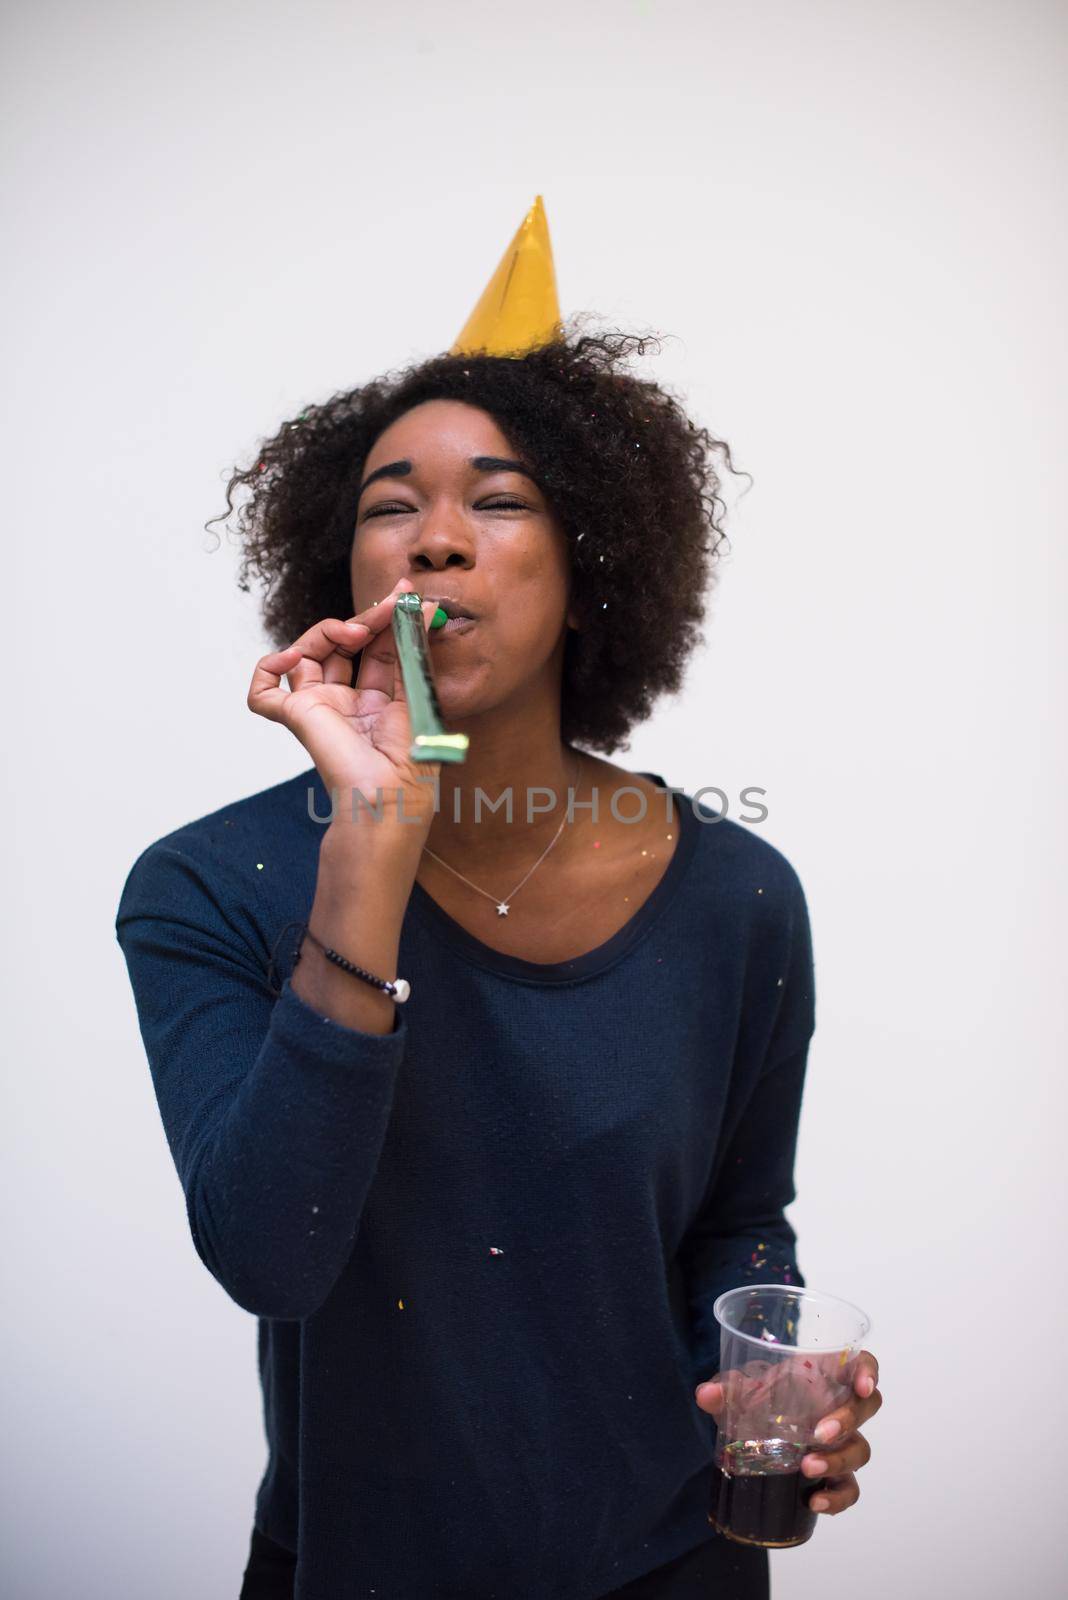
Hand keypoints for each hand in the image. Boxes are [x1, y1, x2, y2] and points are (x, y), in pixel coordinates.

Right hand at [247, 577, 440, 826]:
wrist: (386, 807)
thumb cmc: (411, 770)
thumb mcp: (419, 700)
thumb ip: (413, 654)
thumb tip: (422, 609)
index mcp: (381, 705)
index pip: (378, 649)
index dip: (388, 619)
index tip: (403, 590)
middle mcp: (348, 704)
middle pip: (345, 645)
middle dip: (365, 618)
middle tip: (387, 605)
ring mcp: (319, 709)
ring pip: (307, 654)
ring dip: (327, 630)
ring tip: (351, 632)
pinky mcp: (295, 717)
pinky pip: (263, 691)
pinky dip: (267, 668)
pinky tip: (290, 657)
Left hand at [695, 1349, 880, 1517]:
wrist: (754, 1428)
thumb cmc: (759, 1397)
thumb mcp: (741, 1391)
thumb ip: (726, 1389)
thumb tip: (706, 1394)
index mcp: (824, 1375)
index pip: (859, 1364)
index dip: (868, 1371)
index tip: (863, 1386)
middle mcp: (839, 1407)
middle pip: (866, 1409)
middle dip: (847, 1420)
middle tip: (819, 1433)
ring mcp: (842, 1442)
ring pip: (860, 1450)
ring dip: (838, 1461)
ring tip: (808, 1469)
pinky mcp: (836, 1474)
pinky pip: (850, 1488)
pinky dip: (837, 1497)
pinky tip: (816, 1502)